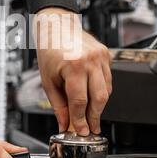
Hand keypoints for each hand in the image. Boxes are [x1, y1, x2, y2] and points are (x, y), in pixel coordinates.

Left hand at [34, 8, 111, 134]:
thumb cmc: (50, 49)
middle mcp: (90, 60)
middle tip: (90, 128)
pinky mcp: (107, 55)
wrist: (57, 27)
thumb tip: (65, 123)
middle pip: (99, 98)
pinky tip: (92, 95)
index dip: (80, 120)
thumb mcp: (48, 80)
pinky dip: (102, 91)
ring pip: (107, 90)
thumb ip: (58, 105)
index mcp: (73, 66)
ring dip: (99, 105)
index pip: (80, 102)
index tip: (81, 130)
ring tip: (90, 114)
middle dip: (95, 117)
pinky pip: (108, 80)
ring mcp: (101, 57)